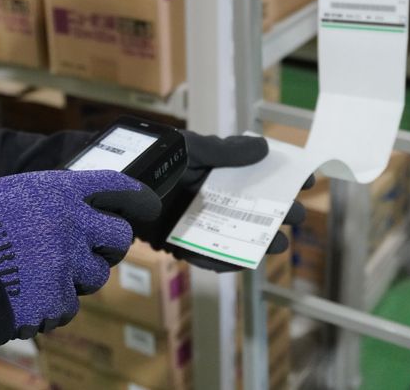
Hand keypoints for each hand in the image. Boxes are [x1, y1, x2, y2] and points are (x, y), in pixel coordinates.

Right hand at [0, 170, 160, 338]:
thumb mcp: (3, 196)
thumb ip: (39, 204)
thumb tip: (60, 216)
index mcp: (58, 190)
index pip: (115, 185)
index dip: (137, 196)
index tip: (149, 204)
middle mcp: (72, 223)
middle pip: (119, 238)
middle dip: (109, 247)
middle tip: (92, 252)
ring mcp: (67, 263)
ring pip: (95, 276)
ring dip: (76, 279)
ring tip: (38, 275)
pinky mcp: (57, 299)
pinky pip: (67, 306)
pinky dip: (50, 306)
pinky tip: (23, 298)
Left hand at [131, 132, 313, 271]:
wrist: (106, 182)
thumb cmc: (149, 159)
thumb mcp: (192, 149)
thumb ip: (226, 152)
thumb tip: (265, 148)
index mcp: (213, 170)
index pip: (253, 174)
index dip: (279, 177)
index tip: (304, 179)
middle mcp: (207, 196)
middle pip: (248, 207)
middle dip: (275, 212)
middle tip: (295, 216)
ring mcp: (193, 220)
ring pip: (231, 234)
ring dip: (256, 241)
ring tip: (277, 244)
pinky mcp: (177, 241)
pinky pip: (204, 254)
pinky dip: (221, 260)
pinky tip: (240, 261)